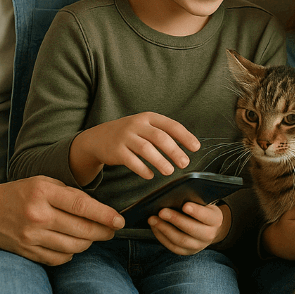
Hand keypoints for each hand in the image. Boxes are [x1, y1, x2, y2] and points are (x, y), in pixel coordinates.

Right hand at [0, 175, 123, 265]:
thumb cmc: (17, 193)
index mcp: (42, 192)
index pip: (82, 205)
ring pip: (74, 246)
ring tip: (93, 235)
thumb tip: (98, 209)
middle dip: (103, 231)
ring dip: (89, 242)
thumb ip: (68, 193)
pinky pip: (59, 258)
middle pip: (82, 229)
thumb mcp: (41, 182)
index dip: (105, 214)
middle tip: (112, 229)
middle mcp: (37, 215)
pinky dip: (71, 252)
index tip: (119, 220)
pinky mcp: (26, 252)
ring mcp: (31, 236)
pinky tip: (72, 244)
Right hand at [71, 112, 201, 183]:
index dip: (185, 136)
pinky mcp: (115, 151)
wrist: (98, 138)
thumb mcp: (145, 127)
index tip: (196, 148)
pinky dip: (142, 169)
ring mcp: (125, 137)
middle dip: (174, 151)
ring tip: (169, 171)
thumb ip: (163, 133)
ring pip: (146, 149)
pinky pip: (131, 161)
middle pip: (159, 137)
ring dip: (160, 161)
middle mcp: (137, 125)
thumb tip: (188, 147)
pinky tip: (150, 176)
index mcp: (148, 117)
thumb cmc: (130, 134)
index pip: (171, 125)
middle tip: (185, 163)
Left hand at [149, 201, 229, 255]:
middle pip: (192, 230)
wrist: (209, 228)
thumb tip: (177, 195)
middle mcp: (209, 235)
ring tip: (153, 219)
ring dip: (164, 229)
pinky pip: (172, 246)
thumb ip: (196, 200)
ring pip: (180, 240)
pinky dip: (161, 236)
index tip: (185, 205)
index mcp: (215, 220)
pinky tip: (155, 227)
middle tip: (161, 211)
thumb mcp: (205, 204)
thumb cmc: (203, 210)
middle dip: (175, 220)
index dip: (196, 212)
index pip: (207, 216)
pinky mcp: (186, 251)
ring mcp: (197, 246)